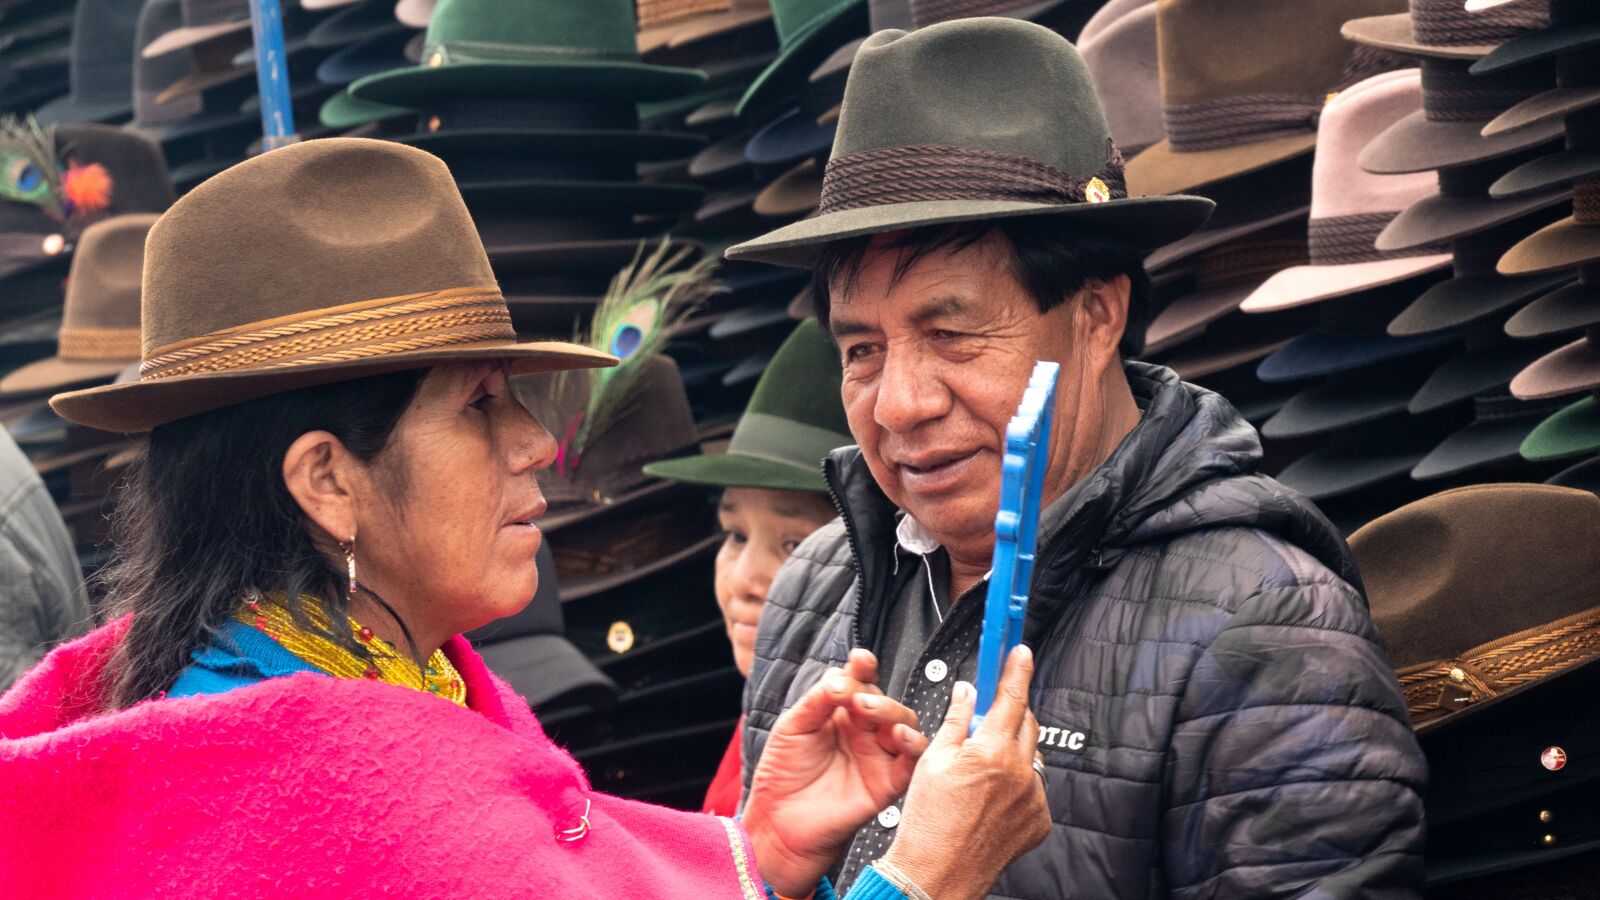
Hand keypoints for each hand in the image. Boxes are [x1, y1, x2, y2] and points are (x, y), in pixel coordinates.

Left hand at [743, 649, 928, 896]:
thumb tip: (839, 678)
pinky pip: (911, 761)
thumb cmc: (783, 774)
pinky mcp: (887, 782)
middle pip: (884, 701)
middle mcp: (864, 730)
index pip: (859, 682)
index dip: (863, 668)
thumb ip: (816, 702)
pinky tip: (898, 737)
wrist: (778, 822)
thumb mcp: (792, 728)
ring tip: (868, 711)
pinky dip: (912, 746)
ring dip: (891, 713)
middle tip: (855, 698)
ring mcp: (877, 755)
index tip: (860, 660)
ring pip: (904, 724)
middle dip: (873, 694)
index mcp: (841, 713)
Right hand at [880, 644, 1049, 899]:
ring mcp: (1033, 798)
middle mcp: (1019, 773)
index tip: (1021, 652)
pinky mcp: (1039, 820)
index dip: (1017, 669)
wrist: (938, 874)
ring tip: (980, 772)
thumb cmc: (928, 823)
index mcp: (991, 752)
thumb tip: (966, 692)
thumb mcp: (932, 760)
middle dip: (1009, 713)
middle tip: (985, 719)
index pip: (1011, 697)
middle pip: (1025, 722)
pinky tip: (990, 798)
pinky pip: (1033, 788)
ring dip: (1011, 751)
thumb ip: (955, 720)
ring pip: (1029, 756)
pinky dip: (1017, 784)